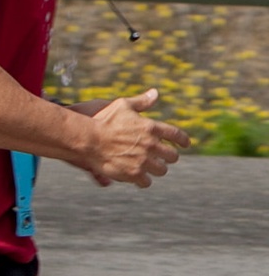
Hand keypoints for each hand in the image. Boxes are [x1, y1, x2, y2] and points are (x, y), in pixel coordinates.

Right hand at [75, 88, 190, 186]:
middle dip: (169, 157)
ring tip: (152, 169)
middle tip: (165, 158)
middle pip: (172, 156)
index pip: (176, 135)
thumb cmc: (103, 120)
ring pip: (161, 170)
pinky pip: (146, 182)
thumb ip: (141, 102)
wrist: (89, 139)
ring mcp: (143, 161)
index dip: (183, 140)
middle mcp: (151, 145)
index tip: (186, 145)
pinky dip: (144, 181)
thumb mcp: (123, 105)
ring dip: (157, 169)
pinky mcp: (134, 173)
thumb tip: (155, 93)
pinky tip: (139, 179)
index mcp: (151, 127)